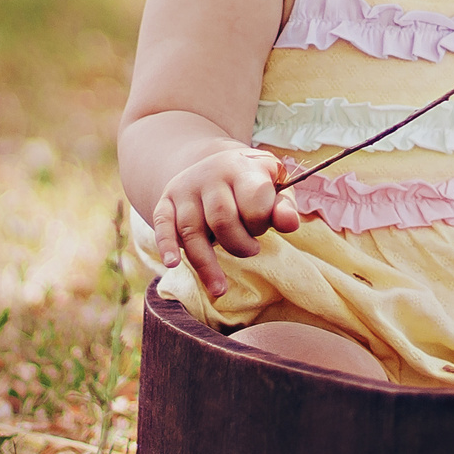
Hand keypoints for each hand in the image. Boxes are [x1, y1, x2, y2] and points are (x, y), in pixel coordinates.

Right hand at [151, 146, 301, 297]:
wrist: (215, 164)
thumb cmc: (252, 183)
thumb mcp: (274, 187)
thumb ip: (283, 207)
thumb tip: (291, 225)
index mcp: (242, 168)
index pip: (253, 200)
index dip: (260, 223)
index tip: (263, 228)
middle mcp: (210, 175)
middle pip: (221, 219)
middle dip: (239, 244)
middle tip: (251, 250)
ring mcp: (186, 188)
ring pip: (192, 229)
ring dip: (206, 264)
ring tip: (220, 289)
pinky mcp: (166, 201)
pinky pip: (162, 225)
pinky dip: (166, 245)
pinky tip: (172, 264)